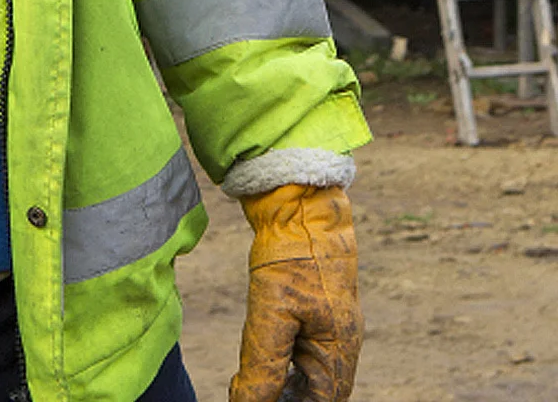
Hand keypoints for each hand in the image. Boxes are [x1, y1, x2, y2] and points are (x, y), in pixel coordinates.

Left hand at [230, 184, 360, 401]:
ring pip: (309, 372)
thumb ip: (263, 364)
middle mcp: (342, 345)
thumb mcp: (271, 313)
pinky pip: (305, 349)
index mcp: (339, 353)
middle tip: (249, 391)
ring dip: (284, 382)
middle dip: (286, 396)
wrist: (300, 208)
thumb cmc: (292, 259)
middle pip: (316, 392)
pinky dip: (285, 360)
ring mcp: (332, 327)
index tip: (254, 401)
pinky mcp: (317, 310)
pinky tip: (264, 356)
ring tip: (251, 382)